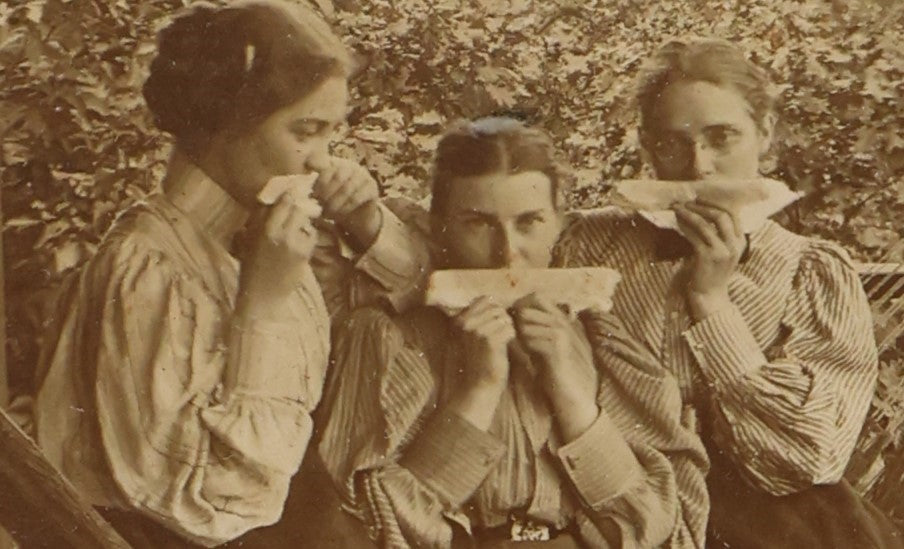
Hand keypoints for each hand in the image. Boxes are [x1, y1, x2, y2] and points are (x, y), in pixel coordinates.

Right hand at [238, 192, 321, 310]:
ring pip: (303, 218)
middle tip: (302, 199)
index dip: (285, 191)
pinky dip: (308, 236)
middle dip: (298, 201)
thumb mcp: (248, 241)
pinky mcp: (303, 252)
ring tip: (298, 229)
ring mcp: (290, 240)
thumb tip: (269, 200)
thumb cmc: (253, 269)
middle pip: (291, 204)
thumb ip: (258, 221)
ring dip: (303, 220)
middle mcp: (274, 230)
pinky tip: (301, 245)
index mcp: (258, 226)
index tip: (292, 187)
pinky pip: (311, 234)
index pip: (274, 199)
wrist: (262, 296)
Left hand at [308, 156, 381, 248]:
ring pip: (347, 188)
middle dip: (326, 192)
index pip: (326, 163)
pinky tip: (340, 214)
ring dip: (335, 202)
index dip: (319, 178)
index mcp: (336, 162)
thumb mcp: (322, 193)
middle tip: (320, 205)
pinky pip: (357, 197)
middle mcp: (351, 166)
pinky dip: (346, 207)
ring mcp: (363, 176)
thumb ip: (314, 186)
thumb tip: (303, 186)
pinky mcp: (372, 188)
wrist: (358, 217)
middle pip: (337, 175)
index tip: (312, 193)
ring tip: (327, 212)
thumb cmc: (336, 202)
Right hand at [453, 296, 515, 390]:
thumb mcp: (474, 333)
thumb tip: (492, 298)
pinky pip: (509, 329)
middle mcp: (466, 323)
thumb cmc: (481, 357)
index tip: (494, 325)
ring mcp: (476, 331)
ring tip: (501, 341)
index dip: (495, 310)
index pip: (485, 299)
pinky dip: (511, 337)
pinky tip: (504, 347)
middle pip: (497, 308)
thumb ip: (479, 315)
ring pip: (505, 318)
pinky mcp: (489, 340)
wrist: (480, 383)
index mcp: (460, 319)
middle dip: (503, 320)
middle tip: (499, 335)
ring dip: (508, 329)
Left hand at [512, 294, 598, 439]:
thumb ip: (534, 329)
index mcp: (560, 319)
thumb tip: (515, 316)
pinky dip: (524, 345)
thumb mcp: (544, 344)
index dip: (520, 304)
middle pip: (530, 306)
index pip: (537, 296)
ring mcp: (562, 335)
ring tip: (519, 345)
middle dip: (515, 317)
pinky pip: (532, 339)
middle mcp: (562, 322)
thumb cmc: (556, 370)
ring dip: (518, 333)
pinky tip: (524, 354)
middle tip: (512, 332)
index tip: (512, 319)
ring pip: (527, 323)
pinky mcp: (558, 350)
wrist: (573, 393)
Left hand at [673, 200, 744, 320]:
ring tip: (678, 208)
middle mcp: (734, 245)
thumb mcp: (722, 252)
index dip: (716, 203)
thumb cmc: (712, 272)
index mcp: (740, 241)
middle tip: (687, 201)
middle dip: (702, 205)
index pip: (733, 214)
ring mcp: (722, 251)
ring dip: (690, 213)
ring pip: (705, 224)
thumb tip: (702, 212)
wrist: (710, 296)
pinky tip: (677, 222)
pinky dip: (684, 226)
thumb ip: (719, 235)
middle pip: (721, 216)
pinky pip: (694, 235)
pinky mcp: (707, 257)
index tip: (700, 198)